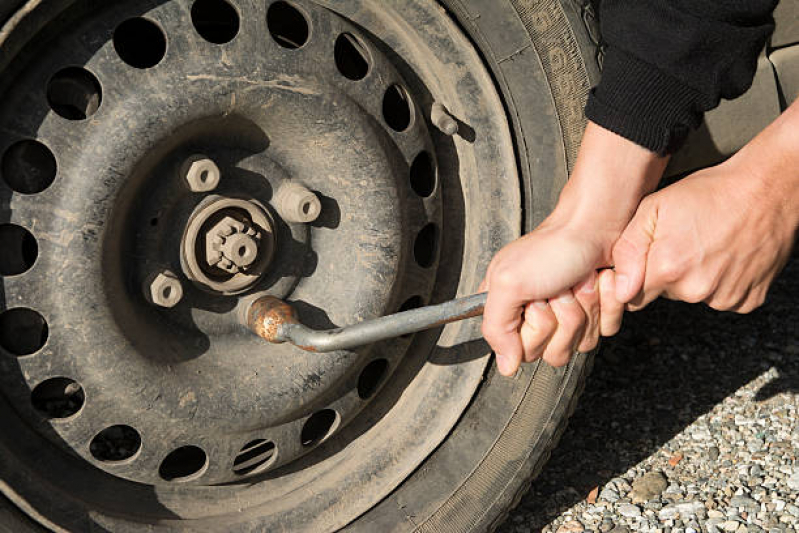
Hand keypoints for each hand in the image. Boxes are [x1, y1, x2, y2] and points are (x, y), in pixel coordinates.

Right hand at [481, 122, 668, 375]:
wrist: (595, 226)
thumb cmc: (551, 247)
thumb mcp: (508, 283)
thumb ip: (496, 327)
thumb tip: (505, 366)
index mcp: (510, 311)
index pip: (521, 352)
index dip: (533, 330)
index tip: (535, 301)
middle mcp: (538, 319)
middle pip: (553, 353)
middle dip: (562, 317)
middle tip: (558, 288)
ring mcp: (570, 318)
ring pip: (580, 345)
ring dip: (584, 308)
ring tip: (577, 281)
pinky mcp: (598, 314)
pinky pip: (605, 331)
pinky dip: (606, 305)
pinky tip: (598, 282)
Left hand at [609, 101, 798, 317]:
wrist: (766, 188)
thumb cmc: (708, 192)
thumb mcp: (654, 208)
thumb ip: (628, 250)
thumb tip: (618, 288)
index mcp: (668, 269)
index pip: (632, 296)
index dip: (635, 278)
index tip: (647, 259)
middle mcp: (696, 291)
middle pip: (664, 295)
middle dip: (666, 274)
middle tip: (682, 242)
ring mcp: (725, 298)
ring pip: (693, 297)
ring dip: (695, 278)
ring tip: (706, 245)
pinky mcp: (748, 300)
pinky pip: (722, 298)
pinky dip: (722, 283)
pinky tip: (726, 256)